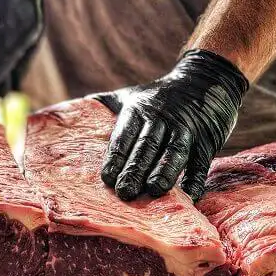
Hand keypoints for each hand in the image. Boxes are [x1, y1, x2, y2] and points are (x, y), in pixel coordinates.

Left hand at [95, 50, 248, 201]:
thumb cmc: (162, 95)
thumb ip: (105, 106)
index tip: (107, 178)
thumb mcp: (133, 94)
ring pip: (174, 152)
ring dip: (164, 172)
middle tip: (125, 193)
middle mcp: (162, 118)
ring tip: (154, 191)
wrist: (207, 79)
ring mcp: (186, 130)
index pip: (125, 135)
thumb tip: (68, 114)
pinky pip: (200, 163)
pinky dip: (195, 180)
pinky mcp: (207, 141)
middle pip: (147, 146)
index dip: (116, 156)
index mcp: (140, 109)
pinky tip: (188, 196)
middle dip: (135, 170)